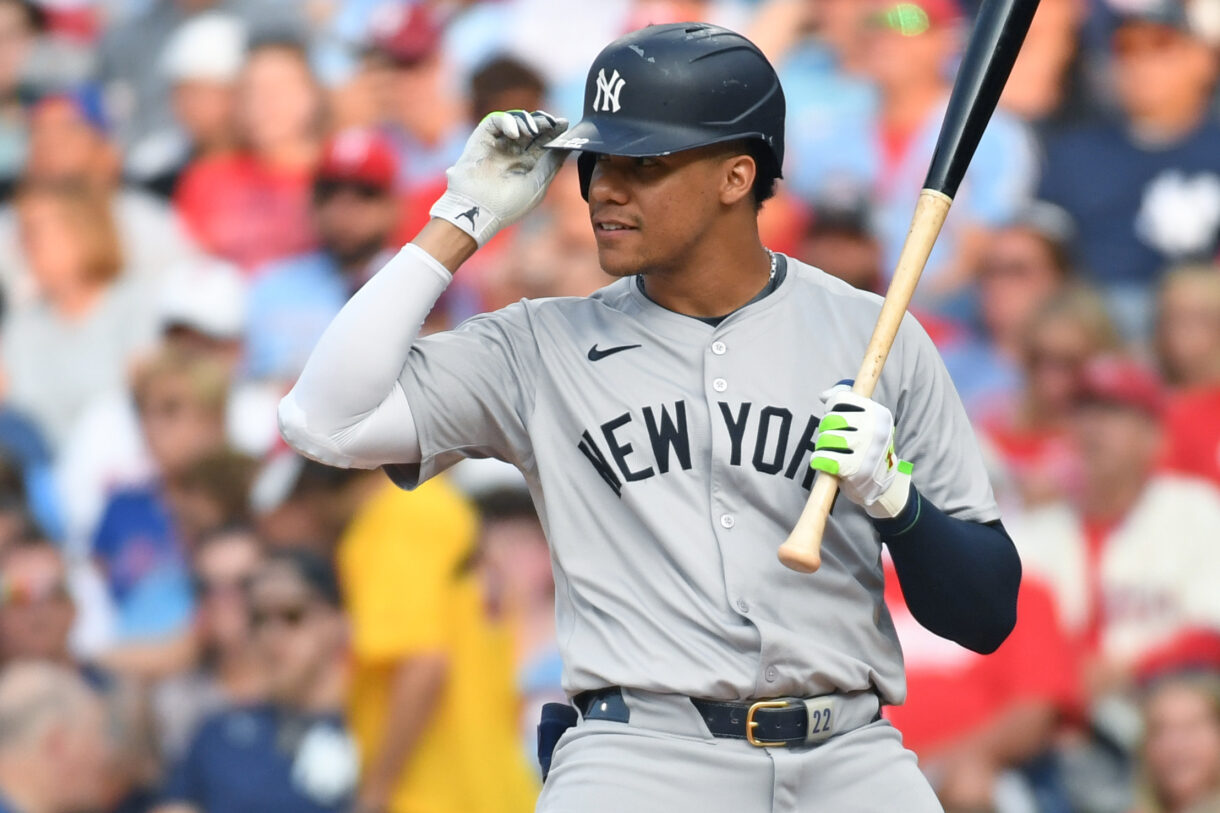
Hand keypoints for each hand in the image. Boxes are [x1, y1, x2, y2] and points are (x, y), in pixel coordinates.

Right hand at [430, 110, 569, 245]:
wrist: (476, 209)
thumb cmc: (508, 204)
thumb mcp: (537, 184)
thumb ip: (552, 163)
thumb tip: (566, 146)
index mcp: (528, 167)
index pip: (544, 145)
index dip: (554, 134)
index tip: (565, 124)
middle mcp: (514, 154)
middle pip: (532, 131)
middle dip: (544, 124)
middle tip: (552, 121)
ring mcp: (498, 145)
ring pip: (516, 123)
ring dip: (528, 121)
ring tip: (533, 130)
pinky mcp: (482, 138)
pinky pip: (496, 121)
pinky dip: (507, 122)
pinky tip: (515, 134)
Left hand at [809, 381, 911, 518]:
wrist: (880, 482)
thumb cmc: (866, 447)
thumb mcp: (864, 421)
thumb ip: (844, 402)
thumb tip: (823, 396)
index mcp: (878, 414)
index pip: (842, 399)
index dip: (832, 407)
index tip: (834, 416)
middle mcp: (876, 430)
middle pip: (831, 419)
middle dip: (825, 429)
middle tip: (831, 438)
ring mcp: (867, 451)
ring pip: (826, 438)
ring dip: (821, 446)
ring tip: (829, 451)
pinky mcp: (856, 470)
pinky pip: (824, 458)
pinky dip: (818, 460)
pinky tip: (822, 461)